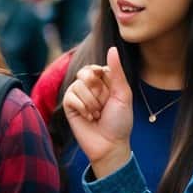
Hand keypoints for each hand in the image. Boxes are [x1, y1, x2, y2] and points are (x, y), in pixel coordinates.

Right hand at [62, 46, 133, 171]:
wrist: (110, 144)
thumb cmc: (120, 121)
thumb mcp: (123, 94)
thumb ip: (116, 71)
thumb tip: (112, 48)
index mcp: (104, 80)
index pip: (97, 68)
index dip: (104, 80)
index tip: (111, 94)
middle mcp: (89, 86)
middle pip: (85, 73)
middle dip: (97, 91)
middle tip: (104, 105)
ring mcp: (78, 95)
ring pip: (78, 86)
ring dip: (91, 104)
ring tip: (97, 115)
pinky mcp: (69, 105)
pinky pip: (70, 97)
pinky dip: (82, 108)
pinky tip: (88, 118)